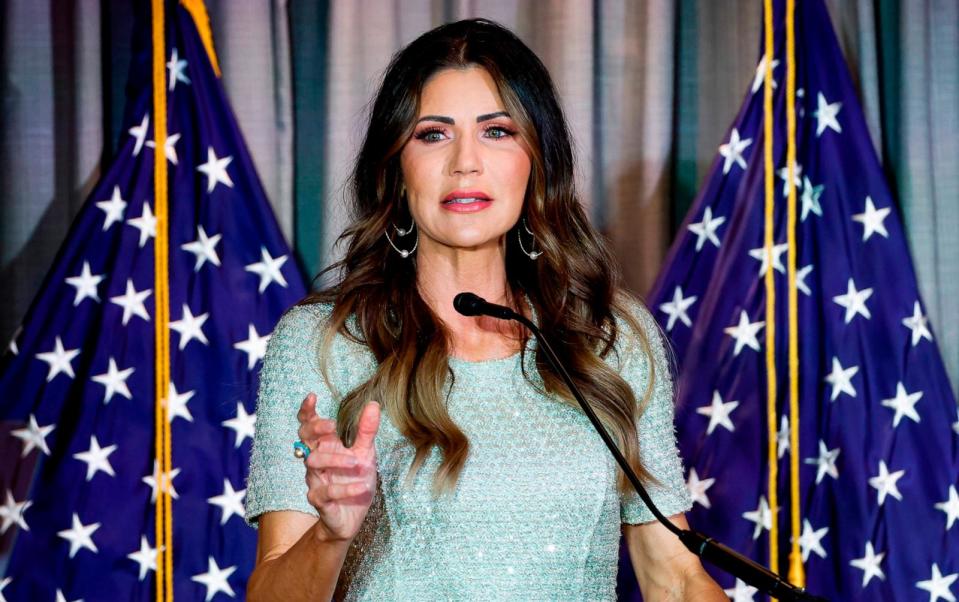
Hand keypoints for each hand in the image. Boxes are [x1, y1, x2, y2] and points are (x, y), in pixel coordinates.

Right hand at [296, 393, 380, 542]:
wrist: (352, 517)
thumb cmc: (355, 480)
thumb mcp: (366, 454)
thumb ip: (366, 431)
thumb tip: (373, 404)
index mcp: (326, 446)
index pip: (308, 425)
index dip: (307, 411)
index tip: (312, 397)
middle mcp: (317, 461)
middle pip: (304, 439)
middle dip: (314, 430)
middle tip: (332, 427)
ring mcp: (316, 481)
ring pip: (313, 464)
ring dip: (335, 460)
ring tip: (357, 462)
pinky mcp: (320, 502)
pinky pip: (325, 493)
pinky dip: (344, 488)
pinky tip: (361, 485)